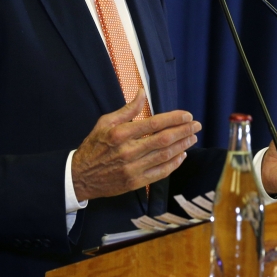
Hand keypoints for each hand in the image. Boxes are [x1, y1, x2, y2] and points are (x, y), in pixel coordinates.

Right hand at [71, 91, 201, 201]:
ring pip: (164, 156)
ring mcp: (132, 169)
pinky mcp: (134, 183)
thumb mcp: (105, 122)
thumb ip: (127, 110)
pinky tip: (182, 155)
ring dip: (182, 146)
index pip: (154, 123)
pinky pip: (160, 173)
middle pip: (163, 140)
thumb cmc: (93, 146)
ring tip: (193, 138)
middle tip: (196, 125)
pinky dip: (173, 164)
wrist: (79, 177)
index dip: (174, 119)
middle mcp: (127, 151)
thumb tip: (142, 93)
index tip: (187, 115)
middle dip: (184, 131)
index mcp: (120, 134)